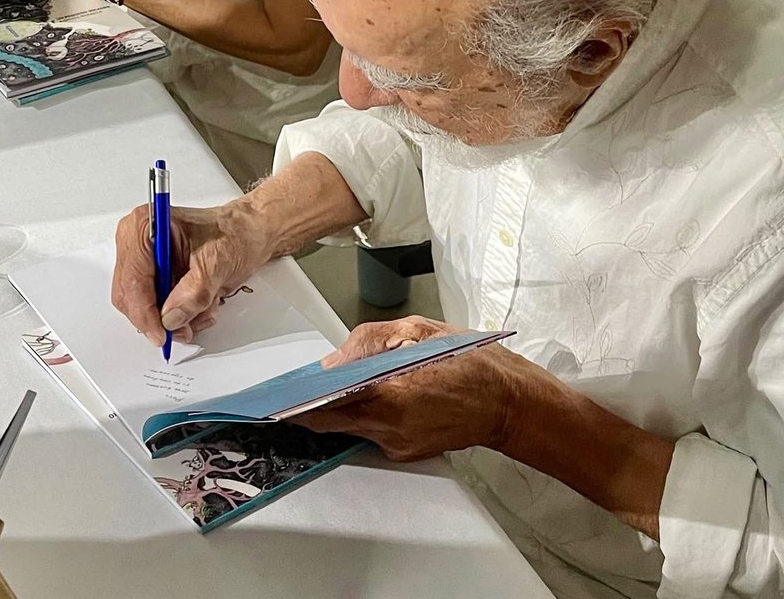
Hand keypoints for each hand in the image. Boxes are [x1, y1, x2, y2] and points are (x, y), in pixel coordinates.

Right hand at [112, 199, 274, 346]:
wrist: (251, 231)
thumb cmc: (236, 232)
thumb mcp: (217, 263)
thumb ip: (193, 293)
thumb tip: (171, 317)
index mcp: (146, 225)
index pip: (133, 278)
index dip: (145, 311)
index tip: (162, 333)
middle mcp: (138, 240)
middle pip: (131, 295)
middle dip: (161, 317)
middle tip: (186, 329)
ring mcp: (145, 259)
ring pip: (143, 305)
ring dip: (175, 316)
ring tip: (204, 309)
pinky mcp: (155, 274)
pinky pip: (155, 305)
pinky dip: (179, 312)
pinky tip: (201, 304)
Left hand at [291, 316, 523, 461]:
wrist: (508, 401)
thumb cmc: (470, 362)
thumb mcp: (417, 331)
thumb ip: (368, 343)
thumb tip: (333, 362)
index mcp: (393, 396)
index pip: (329, 408)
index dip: (299, 405)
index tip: (275, 401)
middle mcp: (392, 429)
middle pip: (333, 423)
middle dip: (311, 407)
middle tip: (290, 394)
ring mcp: (399, 445)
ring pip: (352, 426)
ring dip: (339, 408)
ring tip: (328, 388)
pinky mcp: (406, 452)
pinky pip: (371, 432)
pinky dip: (362, 414)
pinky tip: (366, 396)